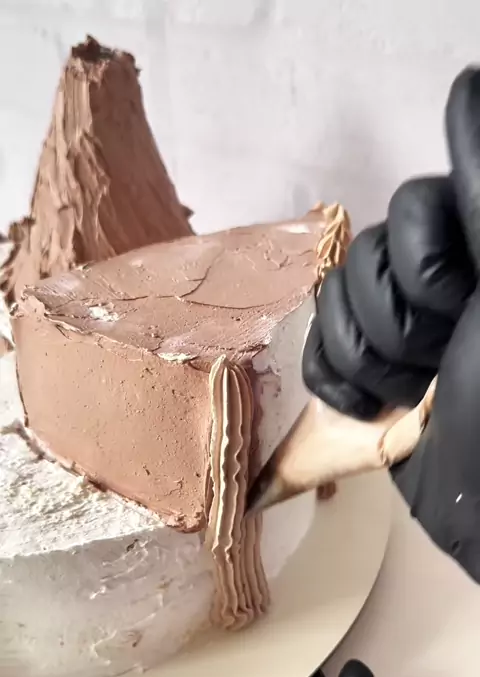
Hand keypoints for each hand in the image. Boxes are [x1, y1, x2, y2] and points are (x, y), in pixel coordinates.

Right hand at [302, 67, 479, 581]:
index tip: (458, 309)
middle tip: (441, 365)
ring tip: (409, 397)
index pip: (415, 211)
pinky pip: (318, 344)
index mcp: (476, 258)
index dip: (423, 263)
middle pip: (366, 256)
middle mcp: (440, 283)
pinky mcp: (364, 368)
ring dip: (366, 360)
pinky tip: (369, 406)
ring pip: (336, 301)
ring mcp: (400, 328)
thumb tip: (470, 86)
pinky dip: (336, 379)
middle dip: (396, 321)